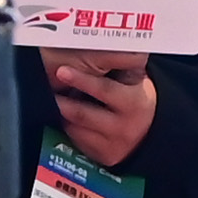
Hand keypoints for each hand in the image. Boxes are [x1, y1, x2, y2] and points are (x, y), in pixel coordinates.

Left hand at [46, 53, 158, 169]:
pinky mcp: (103, 157)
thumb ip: (122, 65)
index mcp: (134, 103)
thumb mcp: (135, 81)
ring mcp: (112, 145)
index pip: (104, 90)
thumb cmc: (134, 98)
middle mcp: (124, 127)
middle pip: (84, 113)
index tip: (62, 70)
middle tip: (47, 88)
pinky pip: (77, 141)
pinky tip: (63, 116)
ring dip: (62, 113)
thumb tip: (107, 40)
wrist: (150, 133)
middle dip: (63, 101)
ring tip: (52, 99)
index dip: (82, 80)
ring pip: (76, 128)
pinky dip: (67, 127)